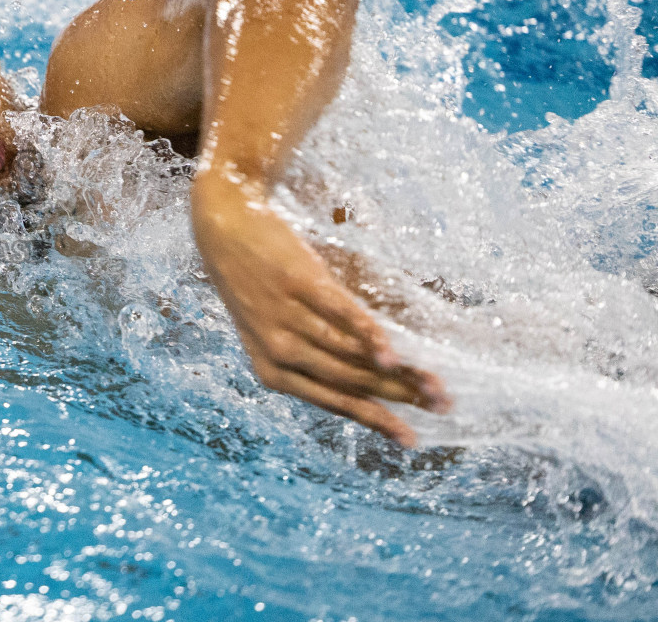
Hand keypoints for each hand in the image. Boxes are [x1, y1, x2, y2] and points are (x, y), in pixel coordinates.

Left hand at [190, 169, 449, 445]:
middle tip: (443, 406)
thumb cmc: (256, 284)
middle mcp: (278, 350)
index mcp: (272, 372)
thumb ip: (313, 356)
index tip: (412, 439)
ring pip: (351, 356)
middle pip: (350, 382)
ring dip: (399, 373)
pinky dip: (370, 338)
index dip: (376, 420)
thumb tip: (370, 378)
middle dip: (400, 398)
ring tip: (436, 384)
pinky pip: (342, 316)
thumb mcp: (273, 330)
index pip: (334, 402)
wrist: (224, 227)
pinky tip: (392, 356)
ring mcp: (287, 318)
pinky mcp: (300, 283)